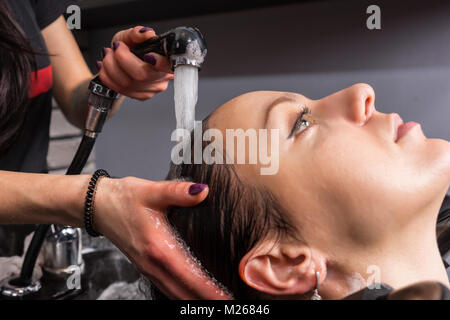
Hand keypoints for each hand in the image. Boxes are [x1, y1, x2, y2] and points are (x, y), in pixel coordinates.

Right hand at [94, 176, 231, 299]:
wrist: (97, 205)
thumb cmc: (122, 199)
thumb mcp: (152, 191)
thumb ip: (178, 192)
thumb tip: (202, 191)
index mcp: (158, 248)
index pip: (189, 277)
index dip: (209, 290)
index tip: (226, 298)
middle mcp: (152, 263)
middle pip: (182, 292)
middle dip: (205, 300)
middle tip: (227, 302)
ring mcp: (147, 267)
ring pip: (174, 292)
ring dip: (193, 298)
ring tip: (215, 300)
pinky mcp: (144, 265)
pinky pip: (166, 286)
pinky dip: (181, 293)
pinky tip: (192, 290)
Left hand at [97, 26, 173, 100]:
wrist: (123, 60)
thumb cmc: (132, 48)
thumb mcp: (132, 36)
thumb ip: (137, 33)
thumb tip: (146, 32)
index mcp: (166, 59)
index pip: (168, 65)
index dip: (159, 63)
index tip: (148, 55)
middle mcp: (162, 77)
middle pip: (141, 75)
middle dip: (121, 59)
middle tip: (115, 47)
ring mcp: (153, 89)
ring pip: (127, 83)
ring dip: (110, 66)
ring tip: (107, 54)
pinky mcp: (142, 96)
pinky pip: (120, 89)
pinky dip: (107, 76)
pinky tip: (104, 67)